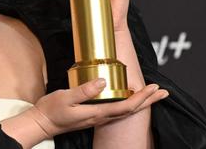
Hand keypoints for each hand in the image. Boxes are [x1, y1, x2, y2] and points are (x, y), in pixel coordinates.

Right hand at [29, 78, 166, 138]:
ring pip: (126, 110)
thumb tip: (102, 81)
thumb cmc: (52, 110)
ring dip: (141, 102)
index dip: (142, 97)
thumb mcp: (66, 97)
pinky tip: (129, 97)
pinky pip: (117, 110)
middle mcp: (101, 117)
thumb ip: (84, 90)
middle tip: (163, 91)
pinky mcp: (94, 115)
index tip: (153, 87)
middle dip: (149, 100)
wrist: (42, 123)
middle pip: (131, 110)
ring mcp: (98, 117)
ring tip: (152, 94)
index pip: (126, 106)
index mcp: (97, 113)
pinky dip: (128, 102)